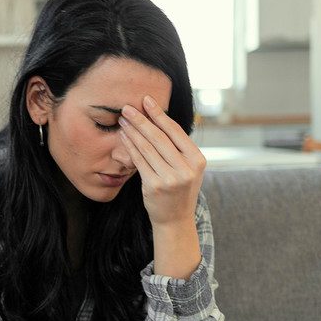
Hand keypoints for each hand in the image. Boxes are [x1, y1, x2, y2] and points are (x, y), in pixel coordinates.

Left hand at [118, 96, 205, 226]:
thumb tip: (158, 118)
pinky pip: (139, 161)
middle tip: (127, 107)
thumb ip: (179, 148)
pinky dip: (130, 146)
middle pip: (159, 137)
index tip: (147, 100)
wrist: (175, 219)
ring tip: (123, 119)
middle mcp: (186, 169)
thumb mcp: (188, 168)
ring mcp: (170, 178)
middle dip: (141, 120)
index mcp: (197, 160)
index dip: (159, 114)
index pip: (175, 131)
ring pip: (147, 148)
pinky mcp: (154, 186)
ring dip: (133, 131)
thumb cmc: (179, 189)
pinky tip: (124, 136)